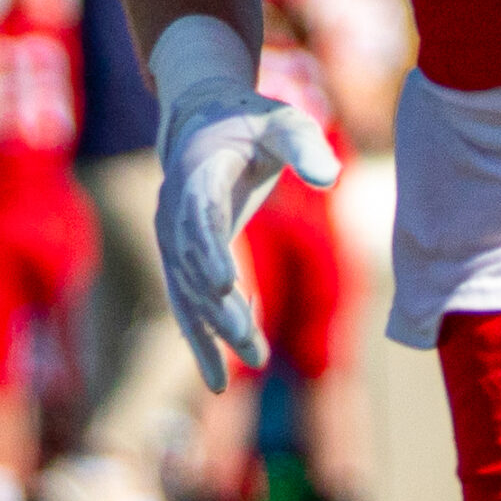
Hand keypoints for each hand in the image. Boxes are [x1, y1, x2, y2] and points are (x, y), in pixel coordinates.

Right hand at [152, 17, 340, 392]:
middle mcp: (174, 209)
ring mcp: (170, 238)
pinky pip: (184, 304)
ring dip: (215, 330)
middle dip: (220, 306)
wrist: (201, 121)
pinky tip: (218, 380)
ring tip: (256, 360)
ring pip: (187, 292)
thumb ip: (306, 146)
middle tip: (252, 342)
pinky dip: (200, 340)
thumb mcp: (285, 122)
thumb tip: (331, 178)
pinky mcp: (177, 259)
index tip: (224, 284)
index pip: (201, 216)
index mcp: (198, 173)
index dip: (209, 249)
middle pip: (194, 265)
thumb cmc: (251, 122)